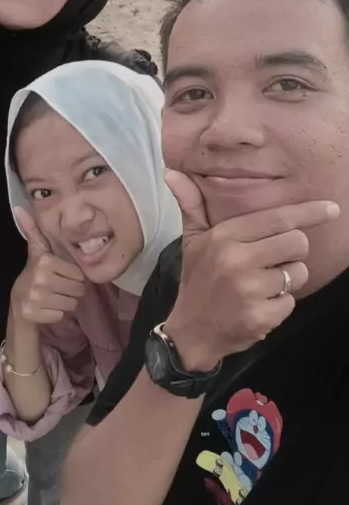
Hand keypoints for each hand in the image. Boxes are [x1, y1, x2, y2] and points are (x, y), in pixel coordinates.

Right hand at [10, 207, 85, 324]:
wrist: (19, 303)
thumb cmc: (35, 274)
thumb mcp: (37, 252)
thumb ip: (34, 230)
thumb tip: (19, 208)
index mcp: (45, 261)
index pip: (79, 274)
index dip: (72, 276)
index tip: (60, 275)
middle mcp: (40, 279)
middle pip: (78, 289)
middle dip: (72, 290)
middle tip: (58, 287)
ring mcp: (36, 298)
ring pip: (72, 303)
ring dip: (66, 302)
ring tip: (53, 297)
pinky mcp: (34, 314)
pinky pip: (62, 315)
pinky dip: (57, 314)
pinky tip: (48, 307)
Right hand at [163, 171, 338, 370]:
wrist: (191, 332)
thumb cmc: (198, 280)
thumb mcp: (192, 241)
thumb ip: (191, 205)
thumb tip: (171, 172)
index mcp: (224, 237)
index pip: (277, 219)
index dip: (309, 212)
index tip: (332, 209)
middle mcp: (237, 260)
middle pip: (297, 242)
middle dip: (293, 252)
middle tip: (272, 261)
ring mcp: (249, 290)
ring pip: (298, 273)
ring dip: (287, 280)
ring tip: (262, 285)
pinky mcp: (260, 317)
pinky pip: (291, 302)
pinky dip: (280, 305)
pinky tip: (258, 306)